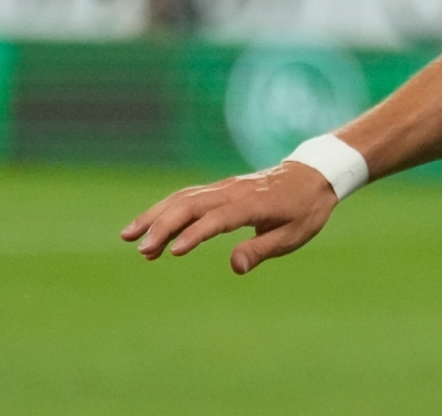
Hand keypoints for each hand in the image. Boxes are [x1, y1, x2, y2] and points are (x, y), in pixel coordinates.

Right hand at [119, 162, 337, 274]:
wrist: (313, 175)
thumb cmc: (305, 209)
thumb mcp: (294, 234)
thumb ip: (262, 249)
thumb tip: (235, 267)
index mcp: (255, 203)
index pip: (219, 218)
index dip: (195, 234)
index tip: (173, 251)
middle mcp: (234, 191)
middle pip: (191, 204)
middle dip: (163, 225)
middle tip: (141, 249)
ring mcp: (224, 187)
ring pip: (183, 197)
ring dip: (155, 215)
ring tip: (128, 237)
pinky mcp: (219, 188)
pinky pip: (187, 197)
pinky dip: (165, 211)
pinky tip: (149, 230)